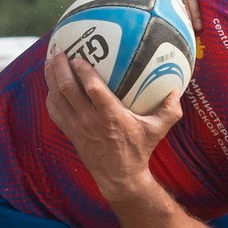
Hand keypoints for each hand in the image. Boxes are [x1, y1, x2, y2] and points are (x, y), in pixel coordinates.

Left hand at [43, 48, 183, 199]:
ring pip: (57, 98)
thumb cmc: (138, 150)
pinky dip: (50, 96)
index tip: (79, 56)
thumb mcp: (158, 130)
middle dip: (60, 67)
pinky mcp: (70, 133)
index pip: (92, 88)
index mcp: (110, 115)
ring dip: (51, 78)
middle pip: (68, 89)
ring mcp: (77, 127)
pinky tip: (51, 85)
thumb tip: (177, 89)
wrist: (120, 177)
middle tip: (59, 50)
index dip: (83, 70)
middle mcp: (89, 120)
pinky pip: (55, 111)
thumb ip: (170, 110)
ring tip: (50, 61)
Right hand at [108, 0, 199, 26]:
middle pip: (184, 3)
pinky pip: (160, 10)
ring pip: (174, 8)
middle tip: (192, 32)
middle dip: (189, 19)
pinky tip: (165, 28)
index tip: (197, 22)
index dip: (195, 10)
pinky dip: (165, 20)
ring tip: (180, 33)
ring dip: (178, 21)